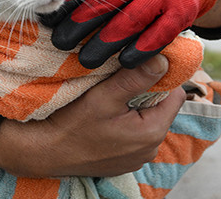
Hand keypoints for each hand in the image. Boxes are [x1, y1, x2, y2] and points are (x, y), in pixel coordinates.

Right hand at [0, 55, 185, 176]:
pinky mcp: (126, 162)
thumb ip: (136, 78)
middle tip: (120, 82)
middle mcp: (151, 149)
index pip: (175, 94)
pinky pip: (136, 135)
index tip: (140, 68)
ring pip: (148, 120)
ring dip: (135, 107)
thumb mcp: (103, 96)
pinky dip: (126, 123)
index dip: (161, 77)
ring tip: (111, 100)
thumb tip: (163, 58)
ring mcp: (138, 158)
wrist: (45, 153)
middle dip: (146, 92)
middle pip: (162, 107)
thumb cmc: (72, 125)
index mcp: (152, 132)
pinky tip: (106, 119)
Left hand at [45, 0, 218, 68]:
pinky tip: (125, 62)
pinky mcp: (182, 9)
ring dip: (106, 42)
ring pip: (131, 19)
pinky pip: (159, 34)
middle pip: (107, 0)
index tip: (48, 19)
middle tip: (60, 43)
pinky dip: (141, 49)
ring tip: (87, 60)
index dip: (68, 0)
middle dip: (80, 24)